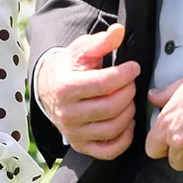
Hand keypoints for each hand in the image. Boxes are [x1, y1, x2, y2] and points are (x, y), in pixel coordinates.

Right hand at [36, 22, 139, 158]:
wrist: (49, 89)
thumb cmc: (68, 68)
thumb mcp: (81, 50)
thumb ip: (100, 41)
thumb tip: (118, 32)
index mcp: (65, 88)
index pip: (105, 83)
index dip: (126, 74)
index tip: (133, 68)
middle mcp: (67, 113)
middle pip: (111, 107)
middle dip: (128, 92)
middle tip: (130, 84)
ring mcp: (74, 133)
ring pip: (113, 128)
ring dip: (129, 112)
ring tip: (128, 100)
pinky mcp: (81, 146)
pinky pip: (110, 151)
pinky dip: (124, 138)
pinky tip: (126, 122)